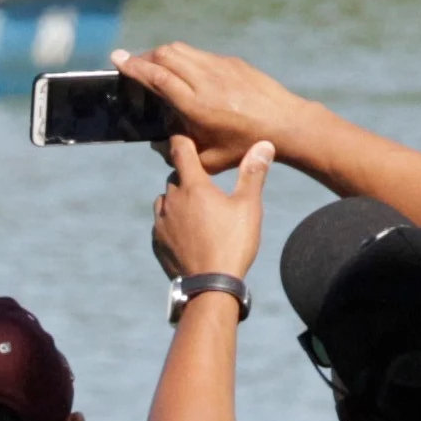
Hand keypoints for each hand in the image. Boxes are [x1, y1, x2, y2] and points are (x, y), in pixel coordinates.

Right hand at [115, 43, 319, 166]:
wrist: (286, 124)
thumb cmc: (245, 145)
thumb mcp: (209, 158)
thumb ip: (180, 149)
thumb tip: (160, 141)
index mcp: (196, 105)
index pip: (158, 77)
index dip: (134, 66)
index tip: (116, 58)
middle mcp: (205, 81)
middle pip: (164, 56)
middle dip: (143, 57)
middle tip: (132, 64)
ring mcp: (219, 67)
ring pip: (180, 50)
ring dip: (161, 54)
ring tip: (154, 65)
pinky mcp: (231, 62)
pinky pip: (199, 54)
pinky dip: (183, 58)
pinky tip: (183, 71)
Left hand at [153, 135, 272, 282]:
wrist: (209, 286)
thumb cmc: (232, 243)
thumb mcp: (248, 206)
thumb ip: (253, 173)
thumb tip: (264, 145)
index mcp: (193, 186)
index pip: (180, 150)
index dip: (182, 140)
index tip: (184, 135)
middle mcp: (171, 200)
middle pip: (175, 178)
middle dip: (187, 177)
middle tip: (204, 183)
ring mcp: (161, 222)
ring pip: (165, 201)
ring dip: (177, 200)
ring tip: (196, 211)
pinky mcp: (157, 242)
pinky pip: (161, 225)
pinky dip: (172, 223)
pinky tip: (188, 234)